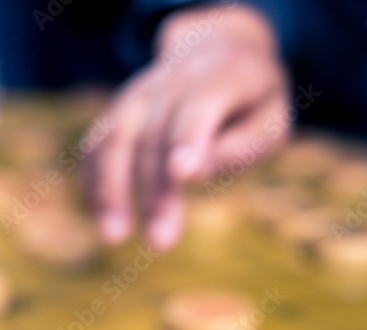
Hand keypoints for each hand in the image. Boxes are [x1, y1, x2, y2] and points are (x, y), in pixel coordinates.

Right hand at [87, 4, 290, 249]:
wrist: (219, 49)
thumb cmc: (253, 101)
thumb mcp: (272, 119)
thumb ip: (244, 145)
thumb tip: (196, 174)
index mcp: (225, 73)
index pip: (200, 105)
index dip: (189, 138)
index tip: (183, 175)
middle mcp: (174, 76)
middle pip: (155, 133)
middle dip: (155, 190)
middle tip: (161, 242)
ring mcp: (140, 91)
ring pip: (115, 137)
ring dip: (110, 189)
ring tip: (114, 236)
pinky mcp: (118, 110)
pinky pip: (97, 144)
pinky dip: (94, 181)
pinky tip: (100, 217)